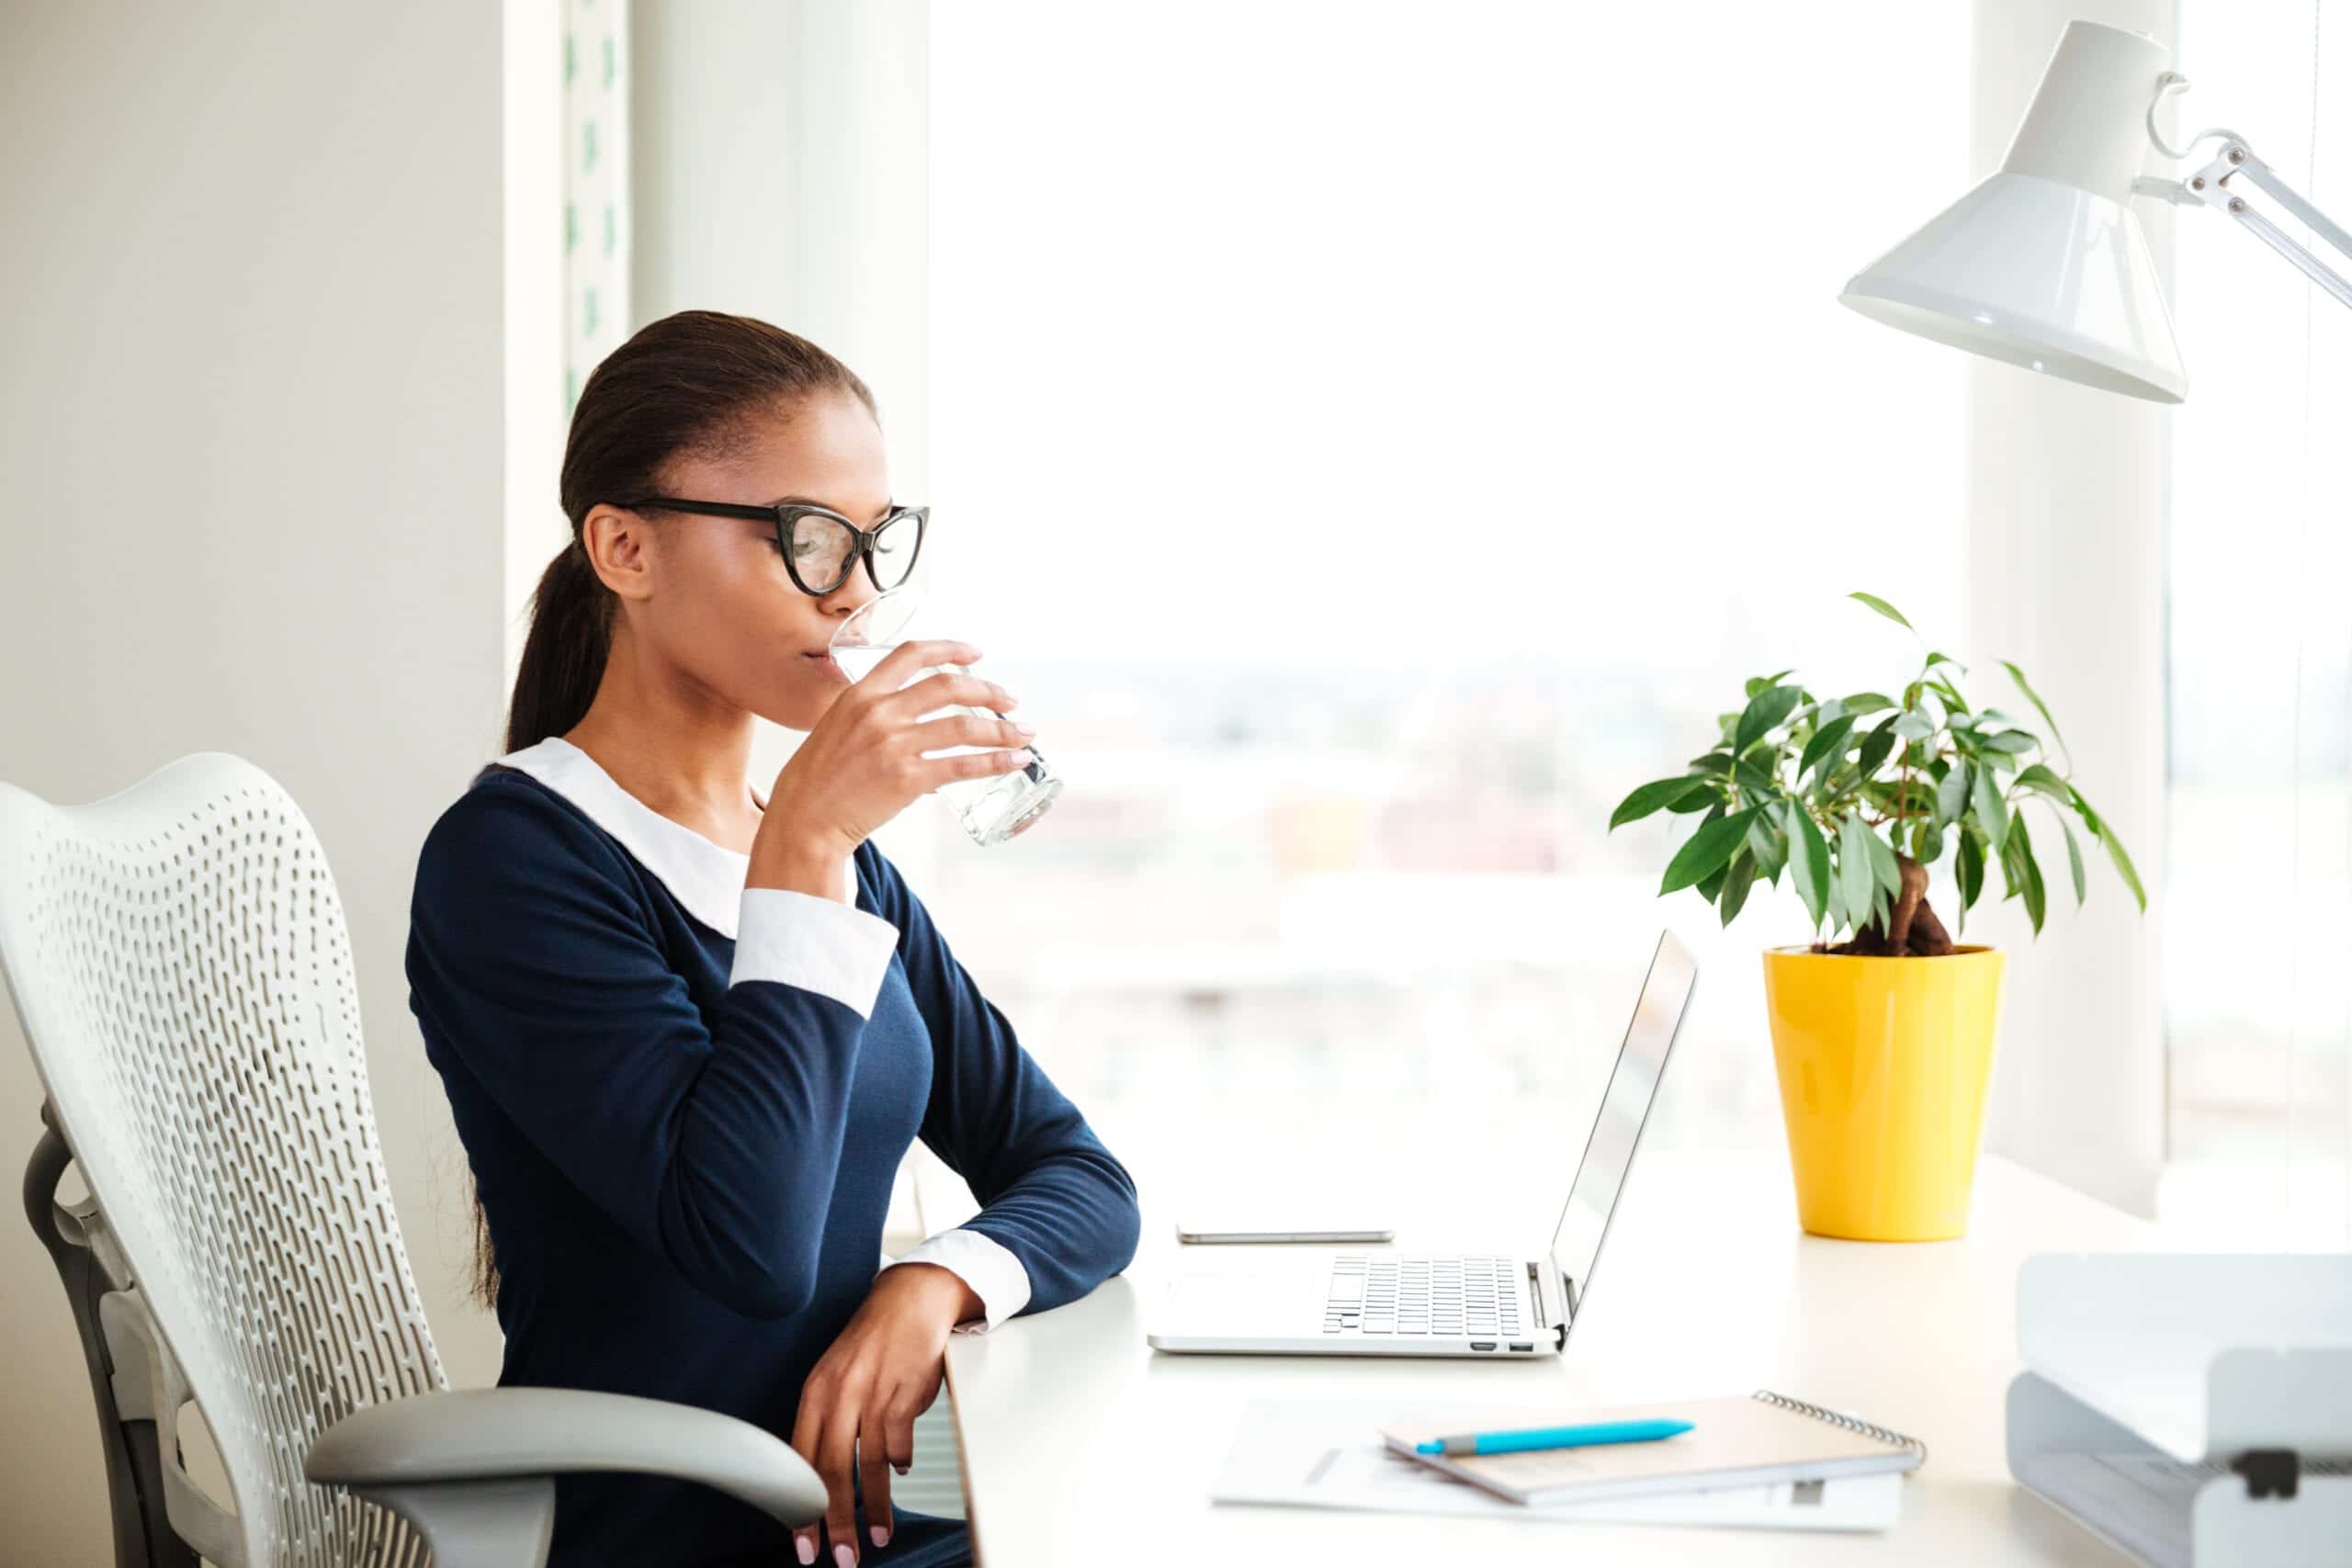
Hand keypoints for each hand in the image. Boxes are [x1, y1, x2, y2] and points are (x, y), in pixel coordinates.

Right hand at [761, 641, 1035, 870]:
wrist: (804, 819)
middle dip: (988, 690)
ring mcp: (894, 745)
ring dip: (1003, 729)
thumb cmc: (818, 779)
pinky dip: (996, 762)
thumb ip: (875, 717)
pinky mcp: (908, 778)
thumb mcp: (838, 728)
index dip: (950, 649)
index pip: (912, 654)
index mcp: (860, 694)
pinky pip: (963, 765)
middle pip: (949, 686)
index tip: (976, 653)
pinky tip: (1014, 761)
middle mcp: (879, 712)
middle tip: (1011, 700)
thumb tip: (920, 726)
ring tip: (1024, 734)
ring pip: (964, 726)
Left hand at [788, 1263, 979, 1565]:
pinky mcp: (902, 1395)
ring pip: (868, 1466)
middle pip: (831, 1472)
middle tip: (841, 1556)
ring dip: (875, 1509)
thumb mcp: (837, 1378)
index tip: (804, 1544)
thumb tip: (826, 1477)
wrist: (910, 1301)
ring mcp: (871, 1395)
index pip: (799, 1462)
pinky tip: (903, 1471)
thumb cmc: (873, 1343)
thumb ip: (828, 1423)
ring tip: (879, 1536)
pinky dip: (901, 1464)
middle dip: (835, 1522)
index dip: (801, 1509)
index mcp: (814, 1394)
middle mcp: (838, 1395)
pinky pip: (899, 1445)